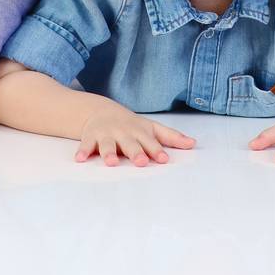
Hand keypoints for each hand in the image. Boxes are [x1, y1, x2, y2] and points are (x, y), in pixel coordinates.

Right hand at [76, 103, 193, 166]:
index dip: (157, 150)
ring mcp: (107, 135)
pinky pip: (86, 145)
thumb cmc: (132, 126)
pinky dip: (83, 151)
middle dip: (135, 152)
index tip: (163, 159)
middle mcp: (124, 133)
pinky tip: (80, 159)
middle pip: (130, 144)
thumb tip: (193, 144)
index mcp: (140, 132)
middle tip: (141, 162)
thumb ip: (171, 137)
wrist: (102, 111)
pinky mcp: (91, 137)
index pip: (150, 142)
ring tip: (111, 162)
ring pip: (108, 145)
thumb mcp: (151, 128)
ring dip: (109, 153)